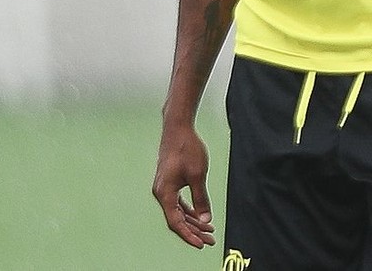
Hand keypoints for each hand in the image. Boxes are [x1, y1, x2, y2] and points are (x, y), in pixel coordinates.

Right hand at [152, 123, 215, 247]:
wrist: (178, 128)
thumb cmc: (187, 148)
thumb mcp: (198, 175)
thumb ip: (201, 198)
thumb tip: (205, 219)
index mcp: (165, 193)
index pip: (176, 222)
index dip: (189, 235)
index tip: (201, 244)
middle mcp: (161, 192)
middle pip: (177, 219)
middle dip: (194, 230)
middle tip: (210, 239)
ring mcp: (164, 187)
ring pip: (178, 211)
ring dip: (192, 220)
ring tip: (208, 229)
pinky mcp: (169, 181)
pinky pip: (178, 202)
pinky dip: (189, 209)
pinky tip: (199, 214)